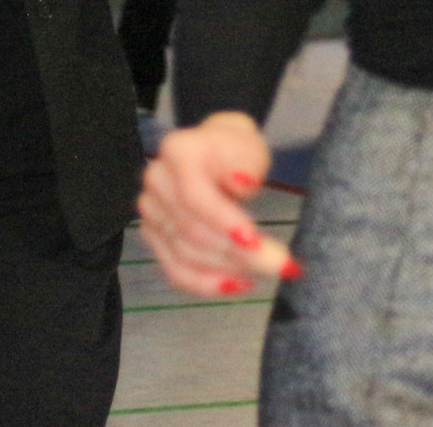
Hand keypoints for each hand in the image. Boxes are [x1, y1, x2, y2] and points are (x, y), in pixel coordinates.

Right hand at [138, 112, 296, 296]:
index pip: (194, 195)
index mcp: (178, 151)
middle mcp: (157, 180)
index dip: (223, 222)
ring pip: (185, 255)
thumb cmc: (235, 151)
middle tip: (281, 264)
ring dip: (229, 270)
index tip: (255, 241)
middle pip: (192, 230)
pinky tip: (239, 283)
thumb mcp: (251, 148)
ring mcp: (151, 210)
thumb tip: (242, 183)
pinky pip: (176, 271)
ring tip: (269, 270)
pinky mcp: (153, 235)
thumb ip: (247, 165)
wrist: (214, 152)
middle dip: (238, 253)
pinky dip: (208, 284)